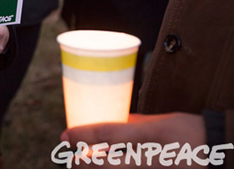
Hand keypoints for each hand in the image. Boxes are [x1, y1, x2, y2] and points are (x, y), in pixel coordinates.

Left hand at [60, 113, 206, 168]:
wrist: (220, 153)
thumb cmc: (191, 132)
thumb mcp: (162, 121)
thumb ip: (134, 122)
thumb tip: (111, 119)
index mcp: (152, 136)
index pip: (109, 135)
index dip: (83, 135)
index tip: (65, 135)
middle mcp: (152, 159)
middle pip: (106, 164)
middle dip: (84, 162)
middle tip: (72, 158)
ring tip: (85, 164)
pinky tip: (108, 166)